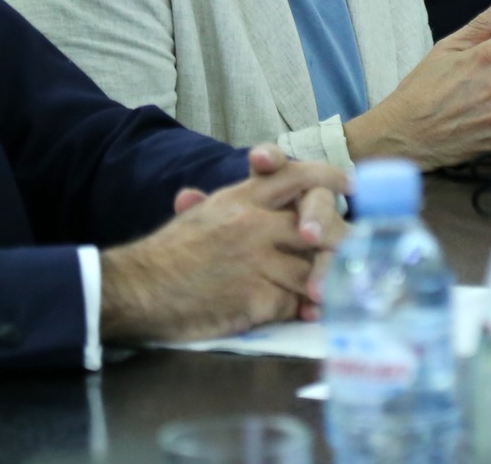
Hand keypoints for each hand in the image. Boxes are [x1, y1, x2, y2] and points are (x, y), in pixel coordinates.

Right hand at [101, 146, 348, 343]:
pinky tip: (299, 314)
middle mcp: (254, 223)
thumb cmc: (167, 255)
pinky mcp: (255, 298)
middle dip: (334, 243)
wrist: (139, 289)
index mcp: (241, 198)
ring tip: (321, 293)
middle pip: (317, 227)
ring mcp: (256, 261)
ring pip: (310, 270)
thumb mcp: (200, 216)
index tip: (350, 185)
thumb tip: (212, 195)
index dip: (328, 178)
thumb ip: (228, 204)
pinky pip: (292, 304)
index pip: (296, 175)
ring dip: (317, 284)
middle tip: (348, 253)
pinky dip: (298, 311)